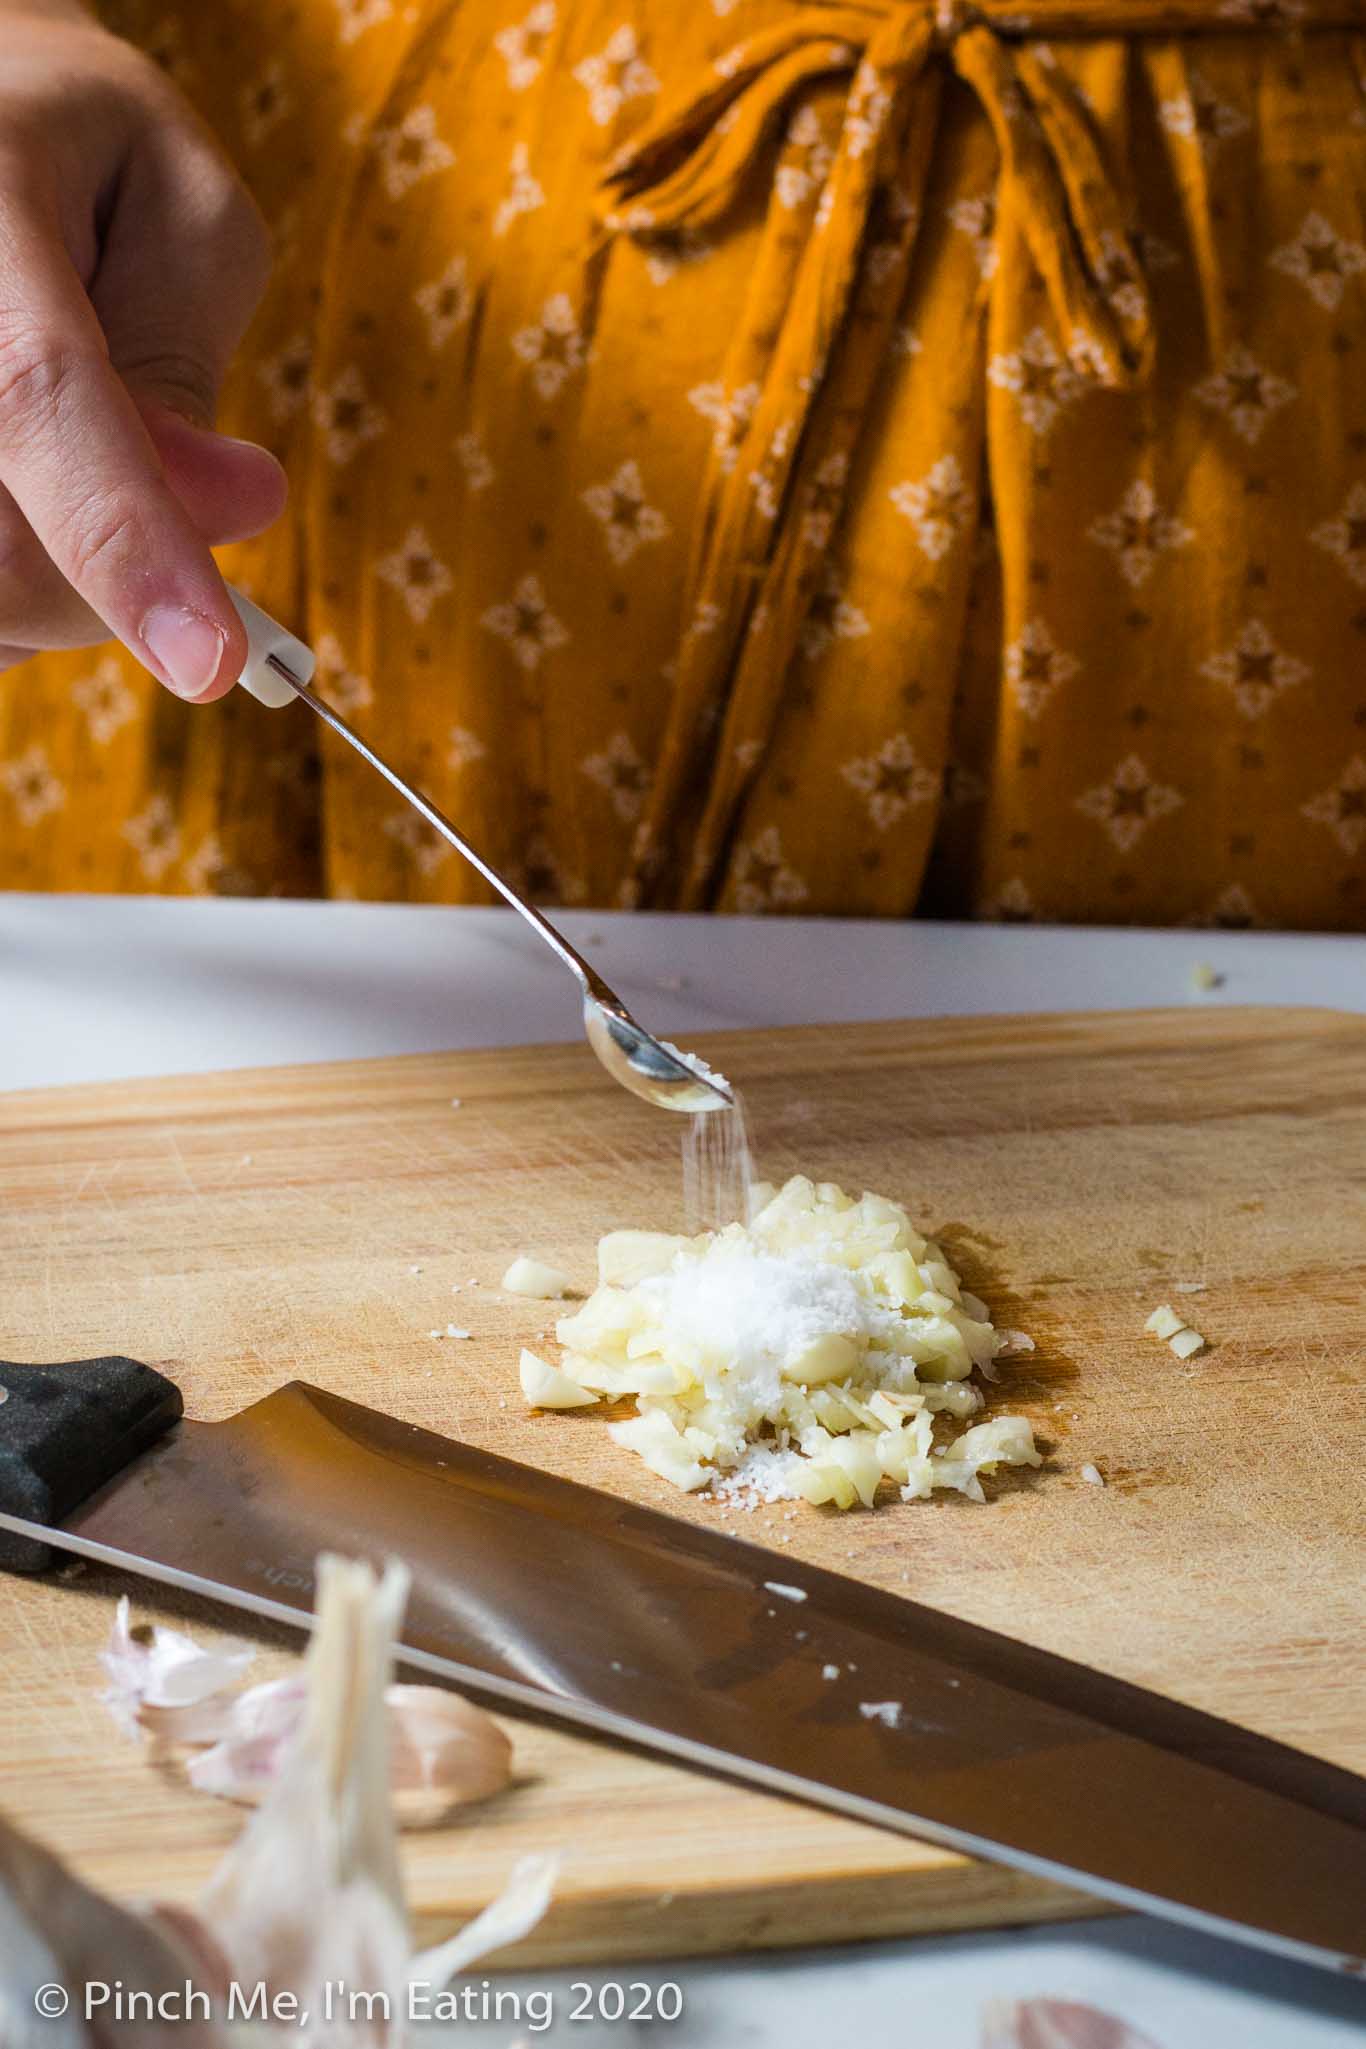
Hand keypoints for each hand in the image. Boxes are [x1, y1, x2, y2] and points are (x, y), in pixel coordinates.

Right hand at [0, 0, 285, 696]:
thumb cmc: (90, 163)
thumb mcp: (187, 217)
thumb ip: (190, 359)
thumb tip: (226, 509)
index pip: (39, 397)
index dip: (124, 542)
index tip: (207, 662)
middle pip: (2, 545)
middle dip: (120, 579)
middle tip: (192, 488)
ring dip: (64, 591)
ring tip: (89, 473)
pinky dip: (21, 598)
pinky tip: (34, 502)